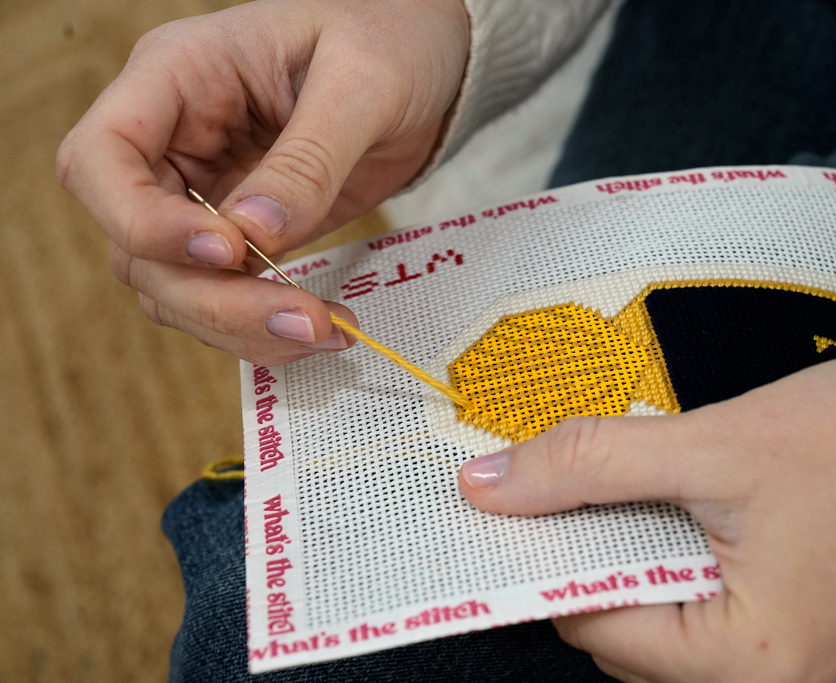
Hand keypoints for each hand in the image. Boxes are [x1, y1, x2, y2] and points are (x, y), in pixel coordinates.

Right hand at [56, 0, 468, 364]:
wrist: (429, 62)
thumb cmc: (389, 38)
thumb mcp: (361, 85)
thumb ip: (308, 159)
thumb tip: (257, 235)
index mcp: (178, 76)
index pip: (99, 158)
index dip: (142, 219)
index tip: (228, 250)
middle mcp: (175, 141)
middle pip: (134, 244)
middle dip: (212, 297)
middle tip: (302, 320)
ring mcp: (204, 193)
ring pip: (172, 286)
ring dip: (238, 325)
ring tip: (324, 332)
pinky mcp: (242, 236)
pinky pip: (222, 296)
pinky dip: (261, 327)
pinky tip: (321, 329)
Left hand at [459, 340, 835, 681]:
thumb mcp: (714, 443)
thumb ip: (588, 467)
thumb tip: (492, 486)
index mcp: (759, 662)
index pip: (601, 627)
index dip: (558, 561)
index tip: (539, 510)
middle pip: (645, 646)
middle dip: (614, 568)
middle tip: (609, 497)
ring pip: (697, 646)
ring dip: (667, 578)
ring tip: (681, 508)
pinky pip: (757, 642)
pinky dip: (722, 590)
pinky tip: (731, 533)